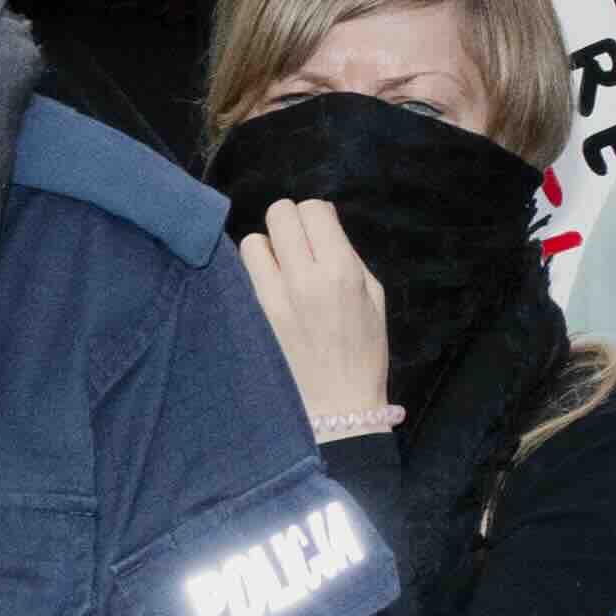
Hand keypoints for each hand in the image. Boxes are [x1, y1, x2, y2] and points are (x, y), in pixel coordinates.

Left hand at [240, 201, 398, 437]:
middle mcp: (302, 279)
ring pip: (252, 242)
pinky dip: (254, 275)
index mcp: (340, 271)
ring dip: (267, 248)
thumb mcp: (374, 297)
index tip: (320, 232)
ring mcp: (270, 300)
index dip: (317, 215)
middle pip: (279, 215)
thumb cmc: (364, 352)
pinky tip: (268, 291)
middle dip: (290, 222)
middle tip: (297, 244)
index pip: (313, 209)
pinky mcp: (251, 318)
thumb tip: (323, 224)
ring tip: (279, 269)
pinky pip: (242, 276)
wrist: (336, 406)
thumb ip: (349, 256)